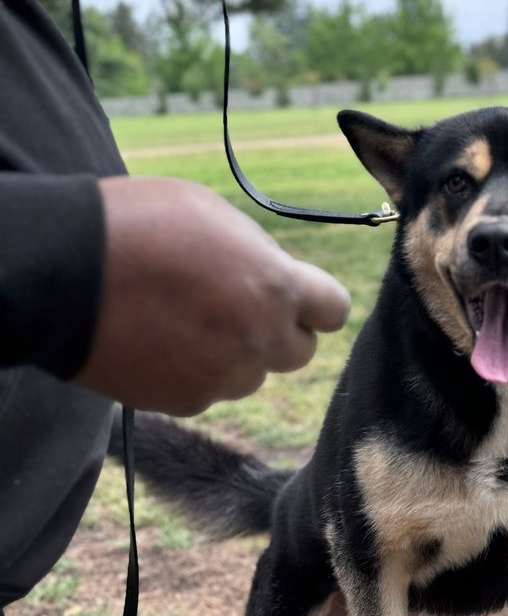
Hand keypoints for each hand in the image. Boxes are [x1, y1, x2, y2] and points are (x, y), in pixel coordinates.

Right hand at [76, 176, 350, 415]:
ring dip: (236, 355)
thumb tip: (273, 278)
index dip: (318, 303)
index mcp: (276, 288)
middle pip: (299, 353)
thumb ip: (258, 255)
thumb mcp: (213, 214)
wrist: (65, 274)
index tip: (301, 298)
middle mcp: (259, 342)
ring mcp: (222, 378)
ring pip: (251, 376)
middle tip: (242, 309)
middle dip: (279, 332)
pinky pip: (207, 392)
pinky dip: (194, 374)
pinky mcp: (184, 402)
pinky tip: (162, 343)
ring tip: (188, 321)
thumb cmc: (138, 225)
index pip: (334, 310)